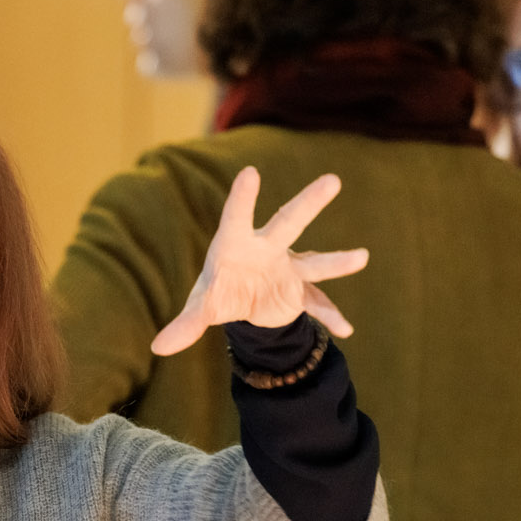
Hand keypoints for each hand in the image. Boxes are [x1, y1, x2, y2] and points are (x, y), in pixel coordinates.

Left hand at [150, 166, 368, 355]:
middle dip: (309, 203)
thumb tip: (159, 347)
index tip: (250, 173)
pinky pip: (318, 304)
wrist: (242, 302)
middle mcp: (267, 249)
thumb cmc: (218, 291)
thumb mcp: (202, 308)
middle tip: (332, 181)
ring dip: (336, 262)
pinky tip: (345, 329)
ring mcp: (288, 268)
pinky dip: (330, 318)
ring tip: (361, 257)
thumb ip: (184, 324)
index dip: (242, 197)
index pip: (237, 216)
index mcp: (236, 244)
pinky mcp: (299, 292)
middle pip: (289, 223)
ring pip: (314, 262)